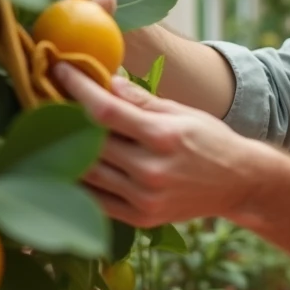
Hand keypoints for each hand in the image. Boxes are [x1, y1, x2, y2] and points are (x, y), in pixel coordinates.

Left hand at [53, 62, 274, 227]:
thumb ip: (142, 100)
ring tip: (58, 129)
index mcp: (164, 137)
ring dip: (70, 149)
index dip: (78, 89)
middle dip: (67, 116)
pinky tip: (74, 163)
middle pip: (91, 142)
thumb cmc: (211, 140)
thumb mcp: (182, 112)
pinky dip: (82, 181)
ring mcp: (144, 199)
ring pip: (88, 172)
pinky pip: (97, 200)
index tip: (60, 70)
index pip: (106, 112)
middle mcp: (152, 171)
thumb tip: (106, 83)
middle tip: (50, 97)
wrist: (239, 183)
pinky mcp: (141, 219)